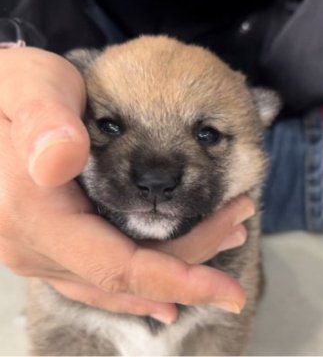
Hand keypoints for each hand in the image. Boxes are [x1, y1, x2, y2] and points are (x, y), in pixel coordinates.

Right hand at [0, 47, 253, 323]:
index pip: (120, 268)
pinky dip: (143, 285)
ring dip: (178, 268)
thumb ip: (44, 120)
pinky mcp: (51, 248)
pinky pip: (103, 280)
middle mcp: (36, 249)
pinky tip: (167, 293)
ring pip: (122, 282)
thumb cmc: (11, 93)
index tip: (228, 292)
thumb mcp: (28, 88)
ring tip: (224, 236)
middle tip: (238, 223)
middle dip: (194, 261)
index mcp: (36, 217)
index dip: (178, 281)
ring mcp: (42, 254)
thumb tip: (62, 158)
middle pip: (132, 278)